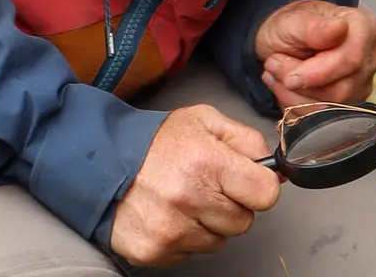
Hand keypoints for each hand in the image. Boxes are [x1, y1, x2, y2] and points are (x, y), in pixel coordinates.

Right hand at [110, 105, 281, 266]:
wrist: (100, 161)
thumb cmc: (155, 141)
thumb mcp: (206, 121)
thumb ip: (247, 141)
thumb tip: (275, 168)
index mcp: (207, 162)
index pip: (265, 194)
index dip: (259, 187)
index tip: (247, 182)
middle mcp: (188, 198)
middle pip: (243, 222)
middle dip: (231, 205)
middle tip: (206, 187)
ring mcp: (169, 228)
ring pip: (217, 241)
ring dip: (206, 224)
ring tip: (184, 199)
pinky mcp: (152, 250)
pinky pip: (189, 254)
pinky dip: (182, 238)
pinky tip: (168, 214)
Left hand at [254, 0, 375, 109]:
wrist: (284, 41)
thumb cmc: (290, 26)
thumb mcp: (292, 21)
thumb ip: (313, 27)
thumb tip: (338, 28)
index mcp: (365, 28)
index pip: (351, 60)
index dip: (318, 74)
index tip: (289, 77)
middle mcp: (371, 58)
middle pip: (341, 89)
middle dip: (302, 86)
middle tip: (273, 68)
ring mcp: (363, 83)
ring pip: (332, 108)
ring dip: (296, 98)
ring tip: (275, 77)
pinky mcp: (351, 104)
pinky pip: (324, 118)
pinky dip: (298, 108)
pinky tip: (285, 90)